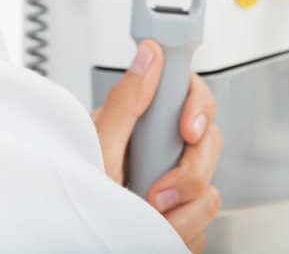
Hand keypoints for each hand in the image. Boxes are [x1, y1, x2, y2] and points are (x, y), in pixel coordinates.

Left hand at [90, 39, 223, 252]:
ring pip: (210, 189)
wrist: (79, 242)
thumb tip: (149, 54)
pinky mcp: (183, 219)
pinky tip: (157, 230)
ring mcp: (174, 188)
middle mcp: (160, 154)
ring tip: (148, 217)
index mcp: (140, 126)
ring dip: (182, 212)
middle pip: (209, 141)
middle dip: (189, 173)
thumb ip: (125, 103)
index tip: (188, 130)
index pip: (188, 93)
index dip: (196, 105)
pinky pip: (205, 224)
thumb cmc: (78, 200)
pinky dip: (182, 233)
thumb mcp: (98, 149)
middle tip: (156, 191)